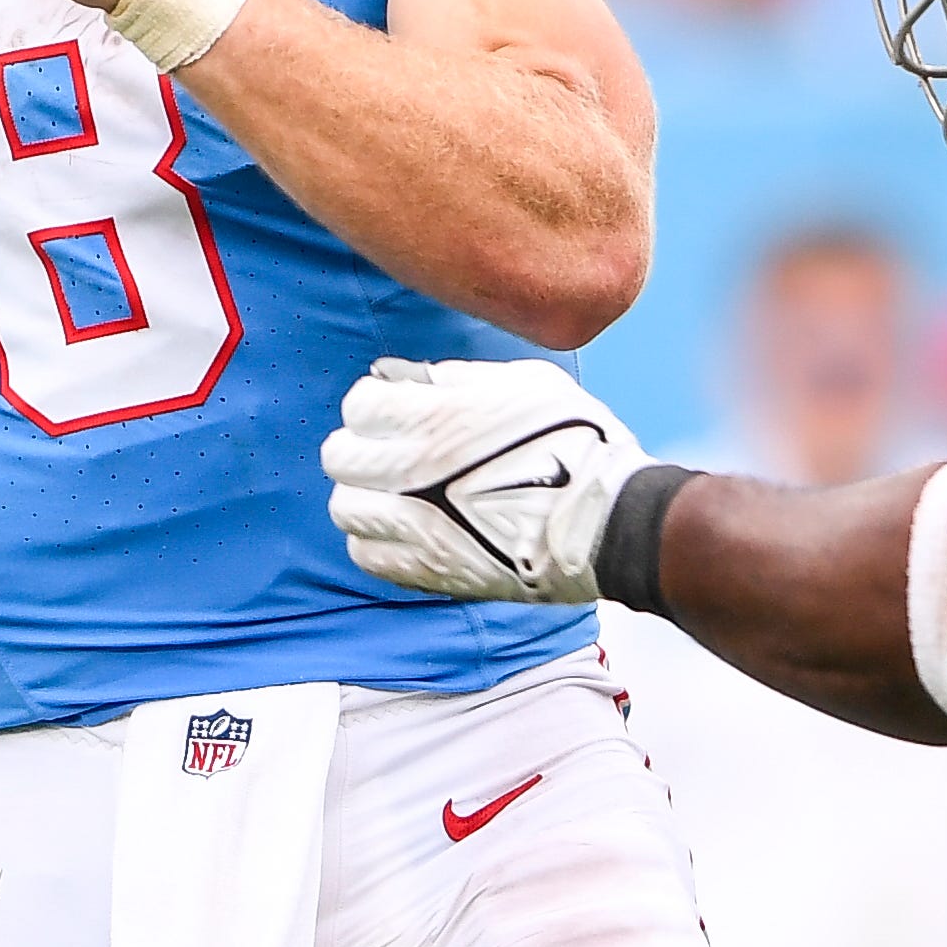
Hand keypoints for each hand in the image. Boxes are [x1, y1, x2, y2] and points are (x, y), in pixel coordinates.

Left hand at [323, 356, 659, 603]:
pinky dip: (375, 542)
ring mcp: (417, 526)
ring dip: (363, 495)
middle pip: (339, 456)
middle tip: (385, 448)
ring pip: (345, 508)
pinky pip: (367, 557)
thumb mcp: (525, 384)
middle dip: (358, 446)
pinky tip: (403, 529)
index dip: (374, 402)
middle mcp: (414, 471)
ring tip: (393, 492)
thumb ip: (459, 378)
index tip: (394, 405)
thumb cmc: (576, 444)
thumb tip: (410, 376)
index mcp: (437, 418)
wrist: (607, 524)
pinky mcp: (430, 570)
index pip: (359, 405)